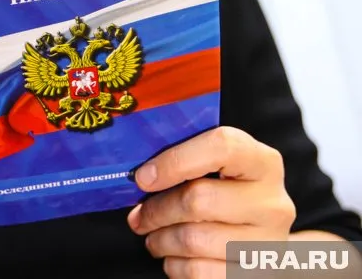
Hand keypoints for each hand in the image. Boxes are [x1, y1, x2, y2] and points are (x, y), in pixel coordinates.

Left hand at [127, 126, 296, 277]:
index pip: (222, 146)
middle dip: (156, 209)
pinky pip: (198, 271)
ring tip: (154, 236)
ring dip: (160, 240)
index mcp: (262, 162)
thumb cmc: (226, 196)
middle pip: (198, 199)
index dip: (175, 160)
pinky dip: (174, 265)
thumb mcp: (216, 169)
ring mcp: (268, 242)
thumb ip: (185, 161)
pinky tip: (174, 257)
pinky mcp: (255, 275)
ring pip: (193, 240)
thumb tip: (141, 175)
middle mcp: (271, 201)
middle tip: (139, 215)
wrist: (259, 242)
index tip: (143, 177)